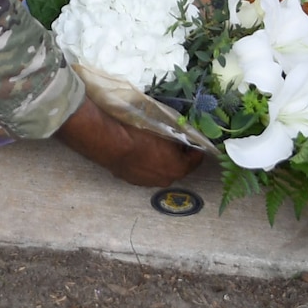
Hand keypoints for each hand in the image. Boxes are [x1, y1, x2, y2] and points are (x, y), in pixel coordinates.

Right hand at [52, 97, 204, 186]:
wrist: (110, 143)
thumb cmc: (140, 132)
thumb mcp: (166, 126)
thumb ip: (179, 132)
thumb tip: (184, 131)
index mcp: (179, 168)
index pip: (196, 158)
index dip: (195, 145)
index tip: (192, 136)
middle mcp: (165, 179)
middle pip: (178, 165)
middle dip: (177, 153)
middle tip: (172, 138)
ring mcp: (147, 182)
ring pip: (160, 168)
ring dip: (160, 158)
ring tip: (152, 143)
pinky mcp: (131, 180)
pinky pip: (144, 170)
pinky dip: (145, 162)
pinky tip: (138, 149)